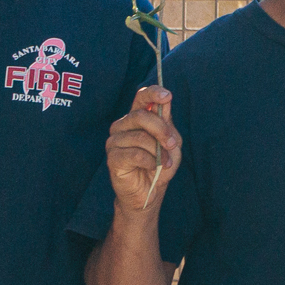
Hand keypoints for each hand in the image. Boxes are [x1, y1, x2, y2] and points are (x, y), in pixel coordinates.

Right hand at [106, 86, 179, 215]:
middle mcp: (123, 126)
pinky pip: (134, 154)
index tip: (168, 96)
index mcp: (137, 118)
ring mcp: (115, 141)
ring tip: (164, 162)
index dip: (153, 93)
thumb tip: (165, 103)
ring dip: (158, 151)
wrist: (149, 192)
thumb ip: (168, 124)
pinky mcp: (112, 157)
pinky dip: (149, 161)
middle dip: (161, 129)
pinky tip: (152, 167)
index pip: (141, 97)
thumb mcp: (171, 144)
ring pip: (139, 137)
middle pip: (140, 115)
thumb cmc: (159, 165)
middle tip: (172, 144)